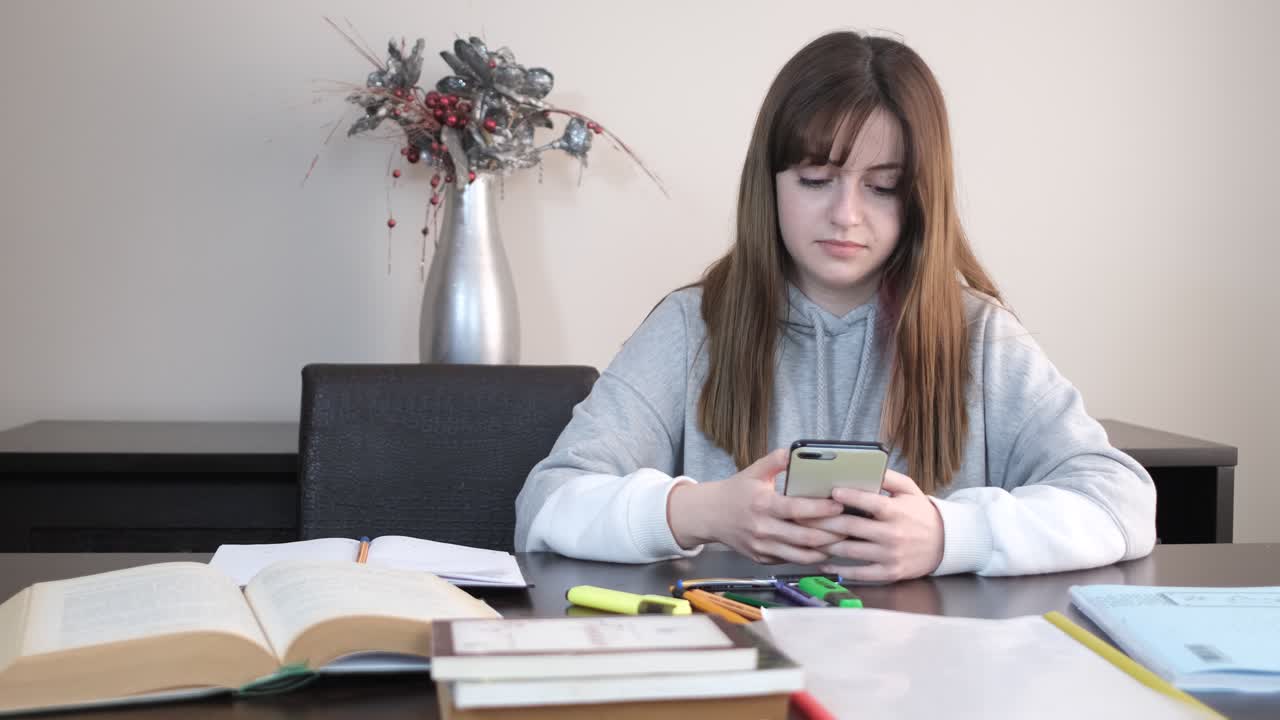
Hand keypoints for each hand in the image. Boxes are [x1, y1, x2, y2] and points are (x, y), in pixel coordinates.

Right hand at [668, 448, 845, 563]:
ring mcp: (762, 548)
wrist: (710, 515)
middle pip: (806, 538)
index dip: (822, 509)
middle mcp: (763, 529)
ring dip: (826, 550)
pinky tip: (825, 549)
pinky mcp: (763, 560)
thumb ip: (777, 460)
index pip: (798, 510)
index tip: (841, 504)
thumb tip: (799, 450)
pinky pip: (792, 561)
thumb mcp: (754, 471)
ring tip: (844, 541)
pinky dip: (811, 557)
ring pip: (803, 555)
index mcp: (762, 505)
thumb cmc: (736, 492)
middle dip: (833, 533)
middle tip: (852, 525)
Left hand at [799, 469, 944, 581]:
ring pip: (850, 551)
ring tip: (807, 537)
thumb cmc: (921, 513)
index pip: (869, 502)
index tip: (830, 492)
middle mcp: (891, 534)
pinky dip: (840, 570)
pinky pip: (859, 573)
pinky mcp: (889, 572)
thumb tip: (865, 466)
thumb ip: (887, 477)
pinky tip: (824, 563)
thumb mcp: (909, 489)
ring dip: (826, 545)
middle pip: (850, 527)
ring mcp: (889, 555)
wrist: (945, 543)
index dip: (849, 497)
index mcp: (896, 511)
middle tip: (802, 516)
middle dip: (823, 521)